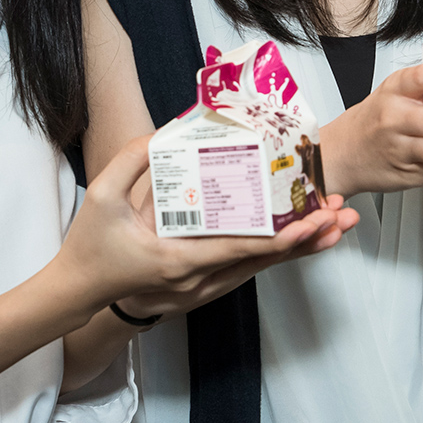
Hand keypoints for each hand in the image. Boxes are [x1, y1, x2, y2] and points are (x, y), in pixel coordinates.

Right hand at [58, 138, 358, 319]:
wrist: (78, 292)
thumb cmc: (90, 245)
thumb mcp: (102, 196)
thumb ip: (133, 160)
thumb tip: (167, 130)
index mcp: (179, 260)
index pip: (242, 249)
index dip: (284, 237)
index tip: (315, 220)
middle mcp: (198, 280)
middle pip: (265, 261)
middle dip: (308, 238)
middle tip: (343, 215)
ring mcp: (202, 288)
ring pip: (262, 268)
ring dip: (300, 247)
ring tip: (336, 223)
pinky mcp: (203, 286)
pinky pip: (248, 269)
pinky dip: (277, 253)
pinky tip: (300, 236)